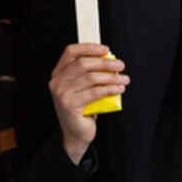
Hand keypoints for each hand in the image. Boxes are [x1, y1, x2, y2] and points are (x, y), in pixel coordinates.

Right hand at [48, 43, 128, 162]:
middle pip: (83, 63)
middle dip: (105, 62)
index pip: (70, 52)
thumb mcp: (83, 88)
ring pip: (91, 78)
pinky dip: (110, 88)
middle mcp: (57, 82)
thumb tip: (110, 60)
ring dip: (111, 77)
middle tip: (121, 65)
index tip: (106, 49)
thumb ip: (90, 73)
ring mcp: (62, 94)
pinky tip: (119, 88)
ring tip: (124, 79)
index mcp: (58, 73)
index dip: (89, 47)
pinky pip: (95, 92)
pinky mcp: (70, 105)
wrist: (76, 134)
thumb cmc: (83, 108)